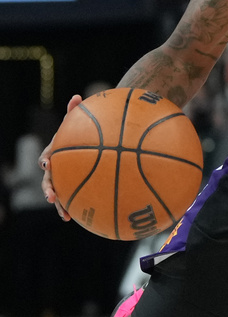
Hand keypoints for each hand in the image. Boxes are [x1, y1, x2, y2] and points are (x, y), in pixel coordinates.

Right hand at [39, 94, 80, 221]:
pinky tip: (84, 219)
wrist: (92, 138)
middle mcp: (57, 168)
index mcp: (54, 152)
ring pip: (60, 193)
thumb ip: (76, 111)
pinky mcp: (75, 186)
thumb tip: (77, 97)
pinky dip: (77, 207)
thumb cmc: (84, 129)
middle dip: (49, 189)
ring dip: (60, 205)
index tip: (48, 164)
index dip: (45, 161)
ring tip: (65, 215)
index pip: (46, 157)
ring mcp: (65, 178)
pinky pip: (75, 198)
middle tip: (51, 197)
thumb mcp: (79, 120)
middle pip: (49, 180)